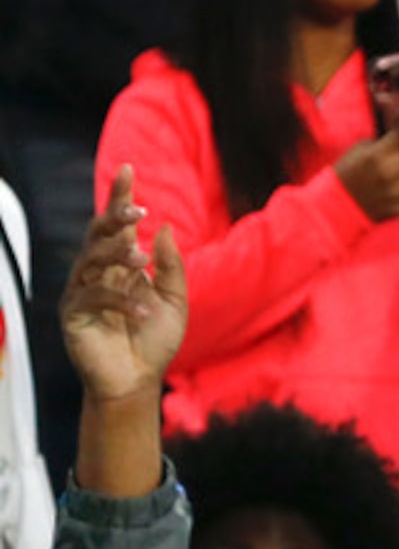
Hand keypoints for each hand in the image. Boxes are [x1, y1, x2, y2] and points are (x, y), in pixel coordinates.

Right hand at [62, 168, 186, 405]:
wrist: (139, 380)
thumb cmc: (155, 340)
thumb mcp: (175, 300)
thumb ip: (171, 266)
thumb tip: (164, 229)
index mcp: (121, 265)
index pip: (118, 225)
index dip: (120, 197)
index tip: (128, 168)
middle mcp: (99, 273)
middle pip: (98, 234)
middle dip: (114, 216)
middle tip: (137, 209)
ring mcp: (83, 291)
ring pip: (91, 259)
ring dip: (116, 254)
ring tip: (141, 258)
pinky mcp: (74, 314)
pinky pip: (93, 296)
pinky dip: (121, 299)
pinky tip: (143, 308)